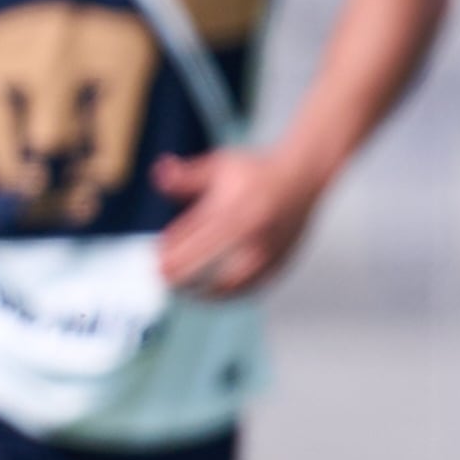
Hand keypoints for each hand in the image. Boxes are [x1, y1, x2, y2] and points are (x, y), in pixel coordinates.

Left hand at [154, 147, 327, 296]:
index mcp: (232, 212)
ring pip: (225, 285)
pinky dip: (227, 293)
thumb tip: (158, 175)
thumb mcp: (219, 166)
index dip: (167, 252)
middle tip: (163, 278)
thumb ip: (185, 177)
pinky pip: (248, 288)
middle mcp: (250, 236)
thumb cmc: (258, 172)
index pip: (188, 241)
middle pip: (202, 267)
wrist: (304, 178)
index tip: (155, 259)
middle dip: (177, 275)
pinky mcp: (279, 263)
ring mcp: (266, 253)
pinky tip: (213, 292)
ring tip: (185, 290)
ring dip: (201, 291)